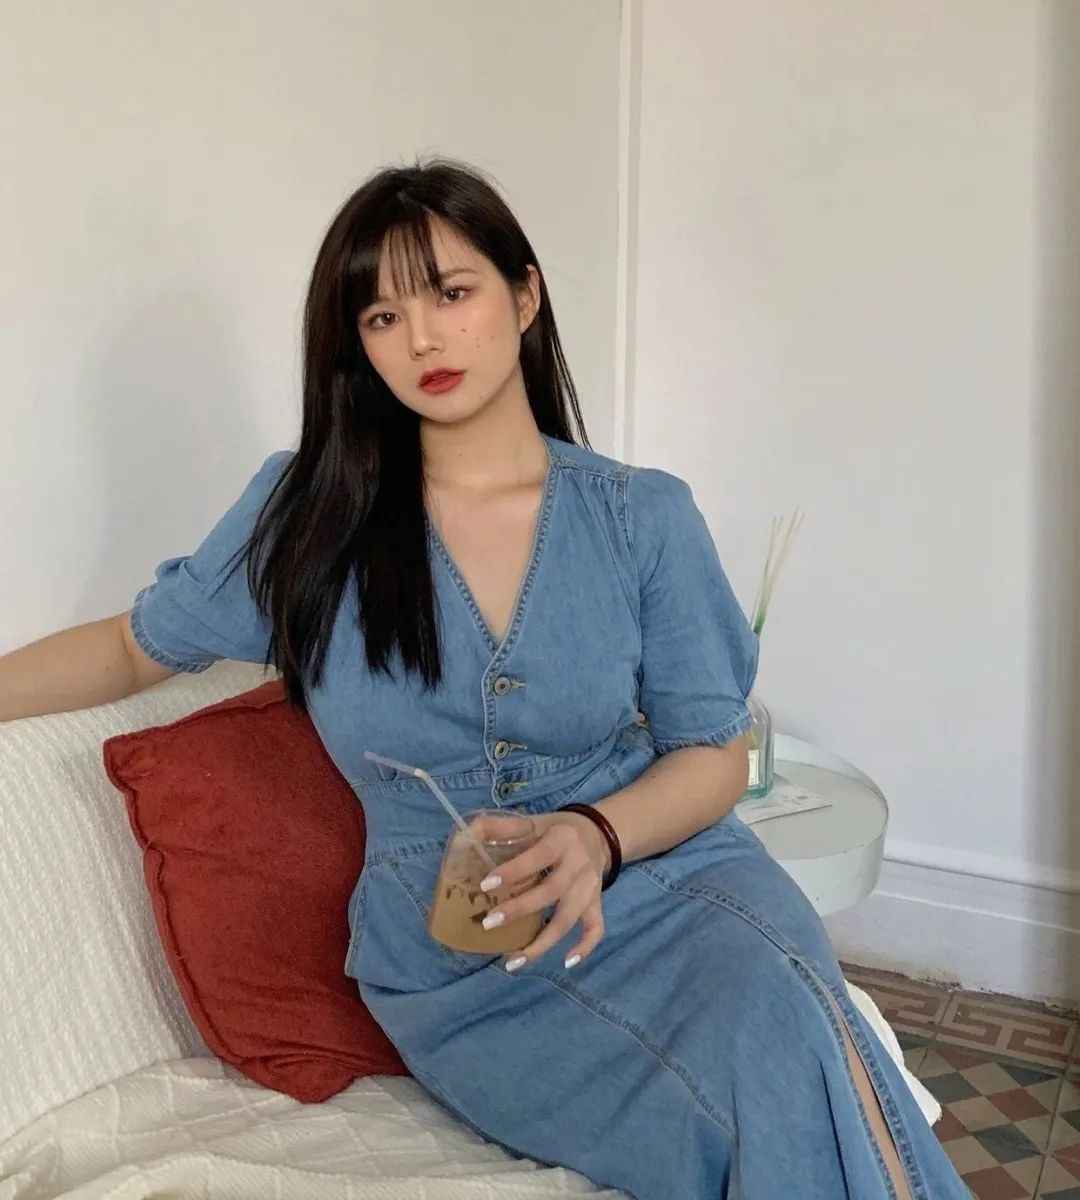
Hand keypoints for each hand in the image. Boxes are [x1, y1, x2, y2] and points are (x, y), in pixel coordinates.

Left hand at [478, 810, 610, 970]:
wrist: (597, 833)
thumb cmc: (555, 830)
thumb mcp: (533, 821)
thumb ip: (500, 827)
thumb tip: (465, 835)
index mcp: (561, 840)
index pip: (538, 856)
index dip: (514, 870)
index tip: (486, 885)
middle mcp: (579, 864)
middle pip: (551, 892)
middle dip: (520, 910)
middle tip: (488, 924)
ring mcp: (590, 887)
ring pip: (569, 918)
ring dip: (542, 942)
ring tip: (512, 960)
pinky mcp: (596, 903)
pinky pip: (595, 928)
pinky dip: (585, 946)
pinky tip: (566, 962)